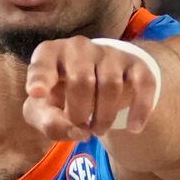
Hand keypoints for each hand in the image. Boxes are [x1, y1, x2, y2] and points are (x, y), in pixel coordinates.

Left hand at [24, 36, 159, 141]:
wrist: (96, 78)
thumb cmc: (62, 94)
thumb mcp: (45, 110)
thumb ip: (49, 122)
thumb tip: (79, 132)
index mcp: (50, 54)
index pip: (43, 63)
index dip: (40, 78)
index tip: (37, 93)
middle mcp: (79, 47)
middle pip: (81, 81)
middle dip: (79, 113)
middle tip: (80, 127)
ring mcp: (109, 53)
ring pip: (111, 86)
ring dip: (104, 117)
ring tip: (98, 129)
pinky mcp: (135, 64)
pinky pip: (142, 84)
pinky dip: (140, 108)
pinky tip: (134, 128)